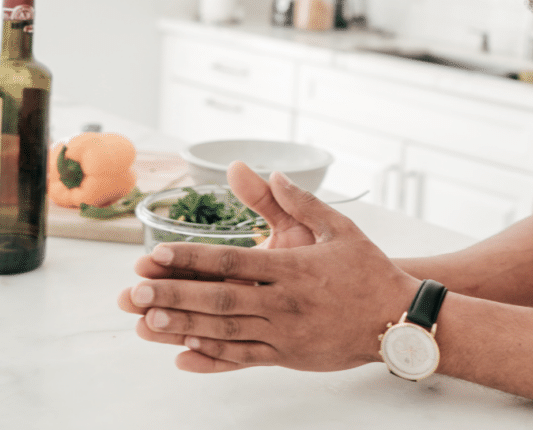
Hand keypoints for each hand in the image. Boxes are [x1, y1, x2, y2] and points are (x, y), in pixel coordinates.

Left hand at [117, 163, 420, 372]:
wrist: (399, 318)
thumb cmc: (370, 271)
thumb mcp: (340, 227)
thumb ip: (300, 201)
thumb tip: (268, 172)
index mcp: (295, 268)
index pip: (233, 260)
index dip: (191, 258)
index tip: (156, 255)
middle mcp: (286, 303)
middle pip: (220, 299)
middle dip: (173, 295)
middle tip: (133, 292)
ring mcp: (286, 333)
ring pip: (225, 332)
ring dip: (182, 327)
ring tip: (145, 322)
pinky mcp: (289, 356)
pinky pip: (243, 359)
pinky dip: (211, 359)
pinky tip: (183, 356)